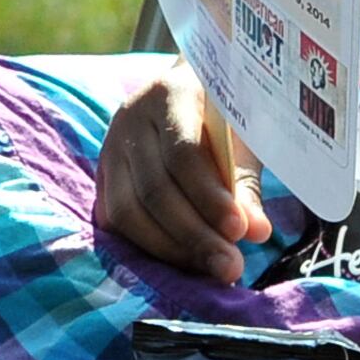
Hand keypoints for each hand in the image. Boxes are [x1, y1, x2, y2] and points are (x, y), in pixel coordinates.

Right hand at [96, 62, 269, 280]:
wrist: (189, 91)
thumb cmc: (223, 114)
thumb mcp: (243, 136)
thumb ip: (245, 183)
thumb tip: (256, 232)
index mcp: (171, 94)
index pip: (183, 154)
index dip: (210, 198)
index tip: (240, 232)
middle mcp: (132, 118)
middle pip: (153, 189)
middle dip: (194, 236)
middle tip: (230, 268)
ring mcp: (110, 145)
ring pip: (126, 210)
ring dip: (169, 249)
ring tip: (208, 267)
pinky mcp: (103, 173)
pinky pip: (114, 219)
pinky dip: (145, 245)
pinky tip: (180, 259)